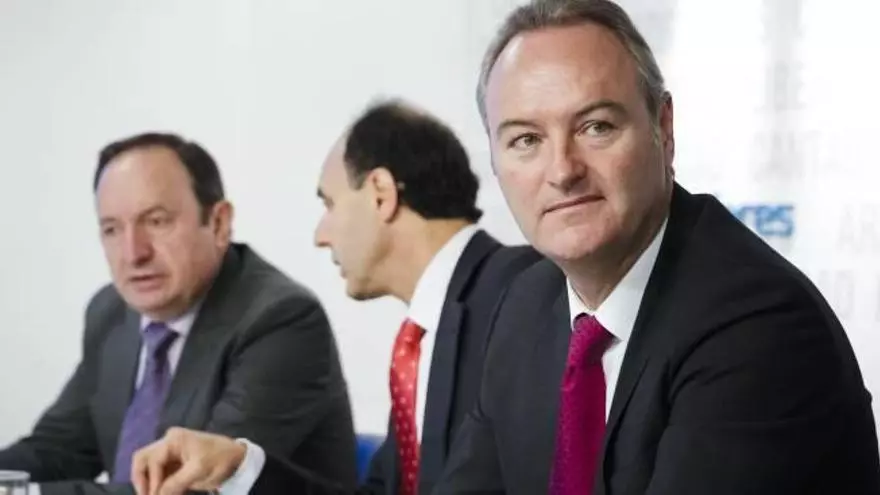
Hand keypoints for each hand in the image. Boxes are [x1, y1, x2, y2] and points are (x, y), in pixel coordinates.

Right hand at [131, 427, 245, 494]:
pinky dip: (159, 485)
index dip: (151, 480)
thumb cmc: (220, 460)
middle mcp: (168, 443)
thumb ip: (175, 483)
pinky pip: (159, 475)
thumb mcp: (199, 471)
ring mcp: (170, 453)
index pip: (152, 460)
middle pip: (143, 460)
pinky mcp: (174, 464)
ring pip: (149, 468)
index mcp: (173, 440)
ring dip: (150, 484)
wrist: (237, 459)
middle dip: (142, 480)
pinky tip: (164, 494)